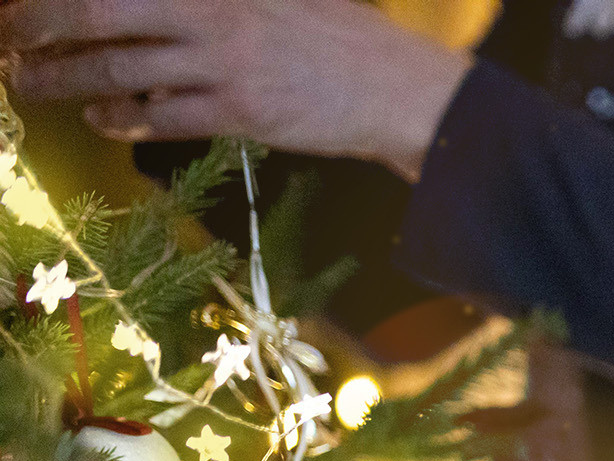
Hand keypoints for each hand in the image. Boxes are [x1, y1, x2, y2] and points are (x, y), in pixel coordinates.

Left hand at [0, 0, 472, 181]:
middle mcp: (210, 8)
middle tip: (10, 35)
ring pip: (116, 66)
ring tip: (27, 82)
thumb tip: (142, 9)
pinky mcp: (238, 111)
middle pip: (96, 9)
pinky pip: (159, 115)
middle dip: (36, 22)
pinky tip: (102, 117)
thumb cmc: (336, 36)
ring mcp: (222, 60)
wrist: (397, 86)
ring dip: (59, 76)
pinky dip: (121, 116)